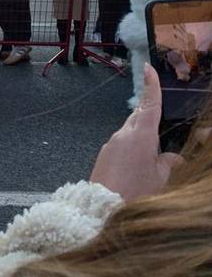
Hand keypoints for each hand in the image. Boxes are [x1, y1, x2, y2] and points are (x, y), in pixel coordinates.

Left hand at [90, 64, 182, 201]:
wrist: (103, 208)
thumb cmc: (135, 194)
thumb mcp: (161, 180)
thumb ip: (169, 164)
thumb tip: (174, 158)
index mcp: (140, 135)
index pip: (149, 104)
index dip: (151, 85)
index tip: (149, 68)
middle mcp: (123, 134)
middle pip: (139, 118)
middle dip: (150, 119)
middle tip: (161, 131)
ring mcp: (111, 144)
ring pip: (130, 133)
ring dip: (141, 140)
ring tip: (151, 164)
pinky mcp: (105, 155)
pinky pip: (121, 145)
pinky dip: (131, 150)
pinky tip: (137, 170)